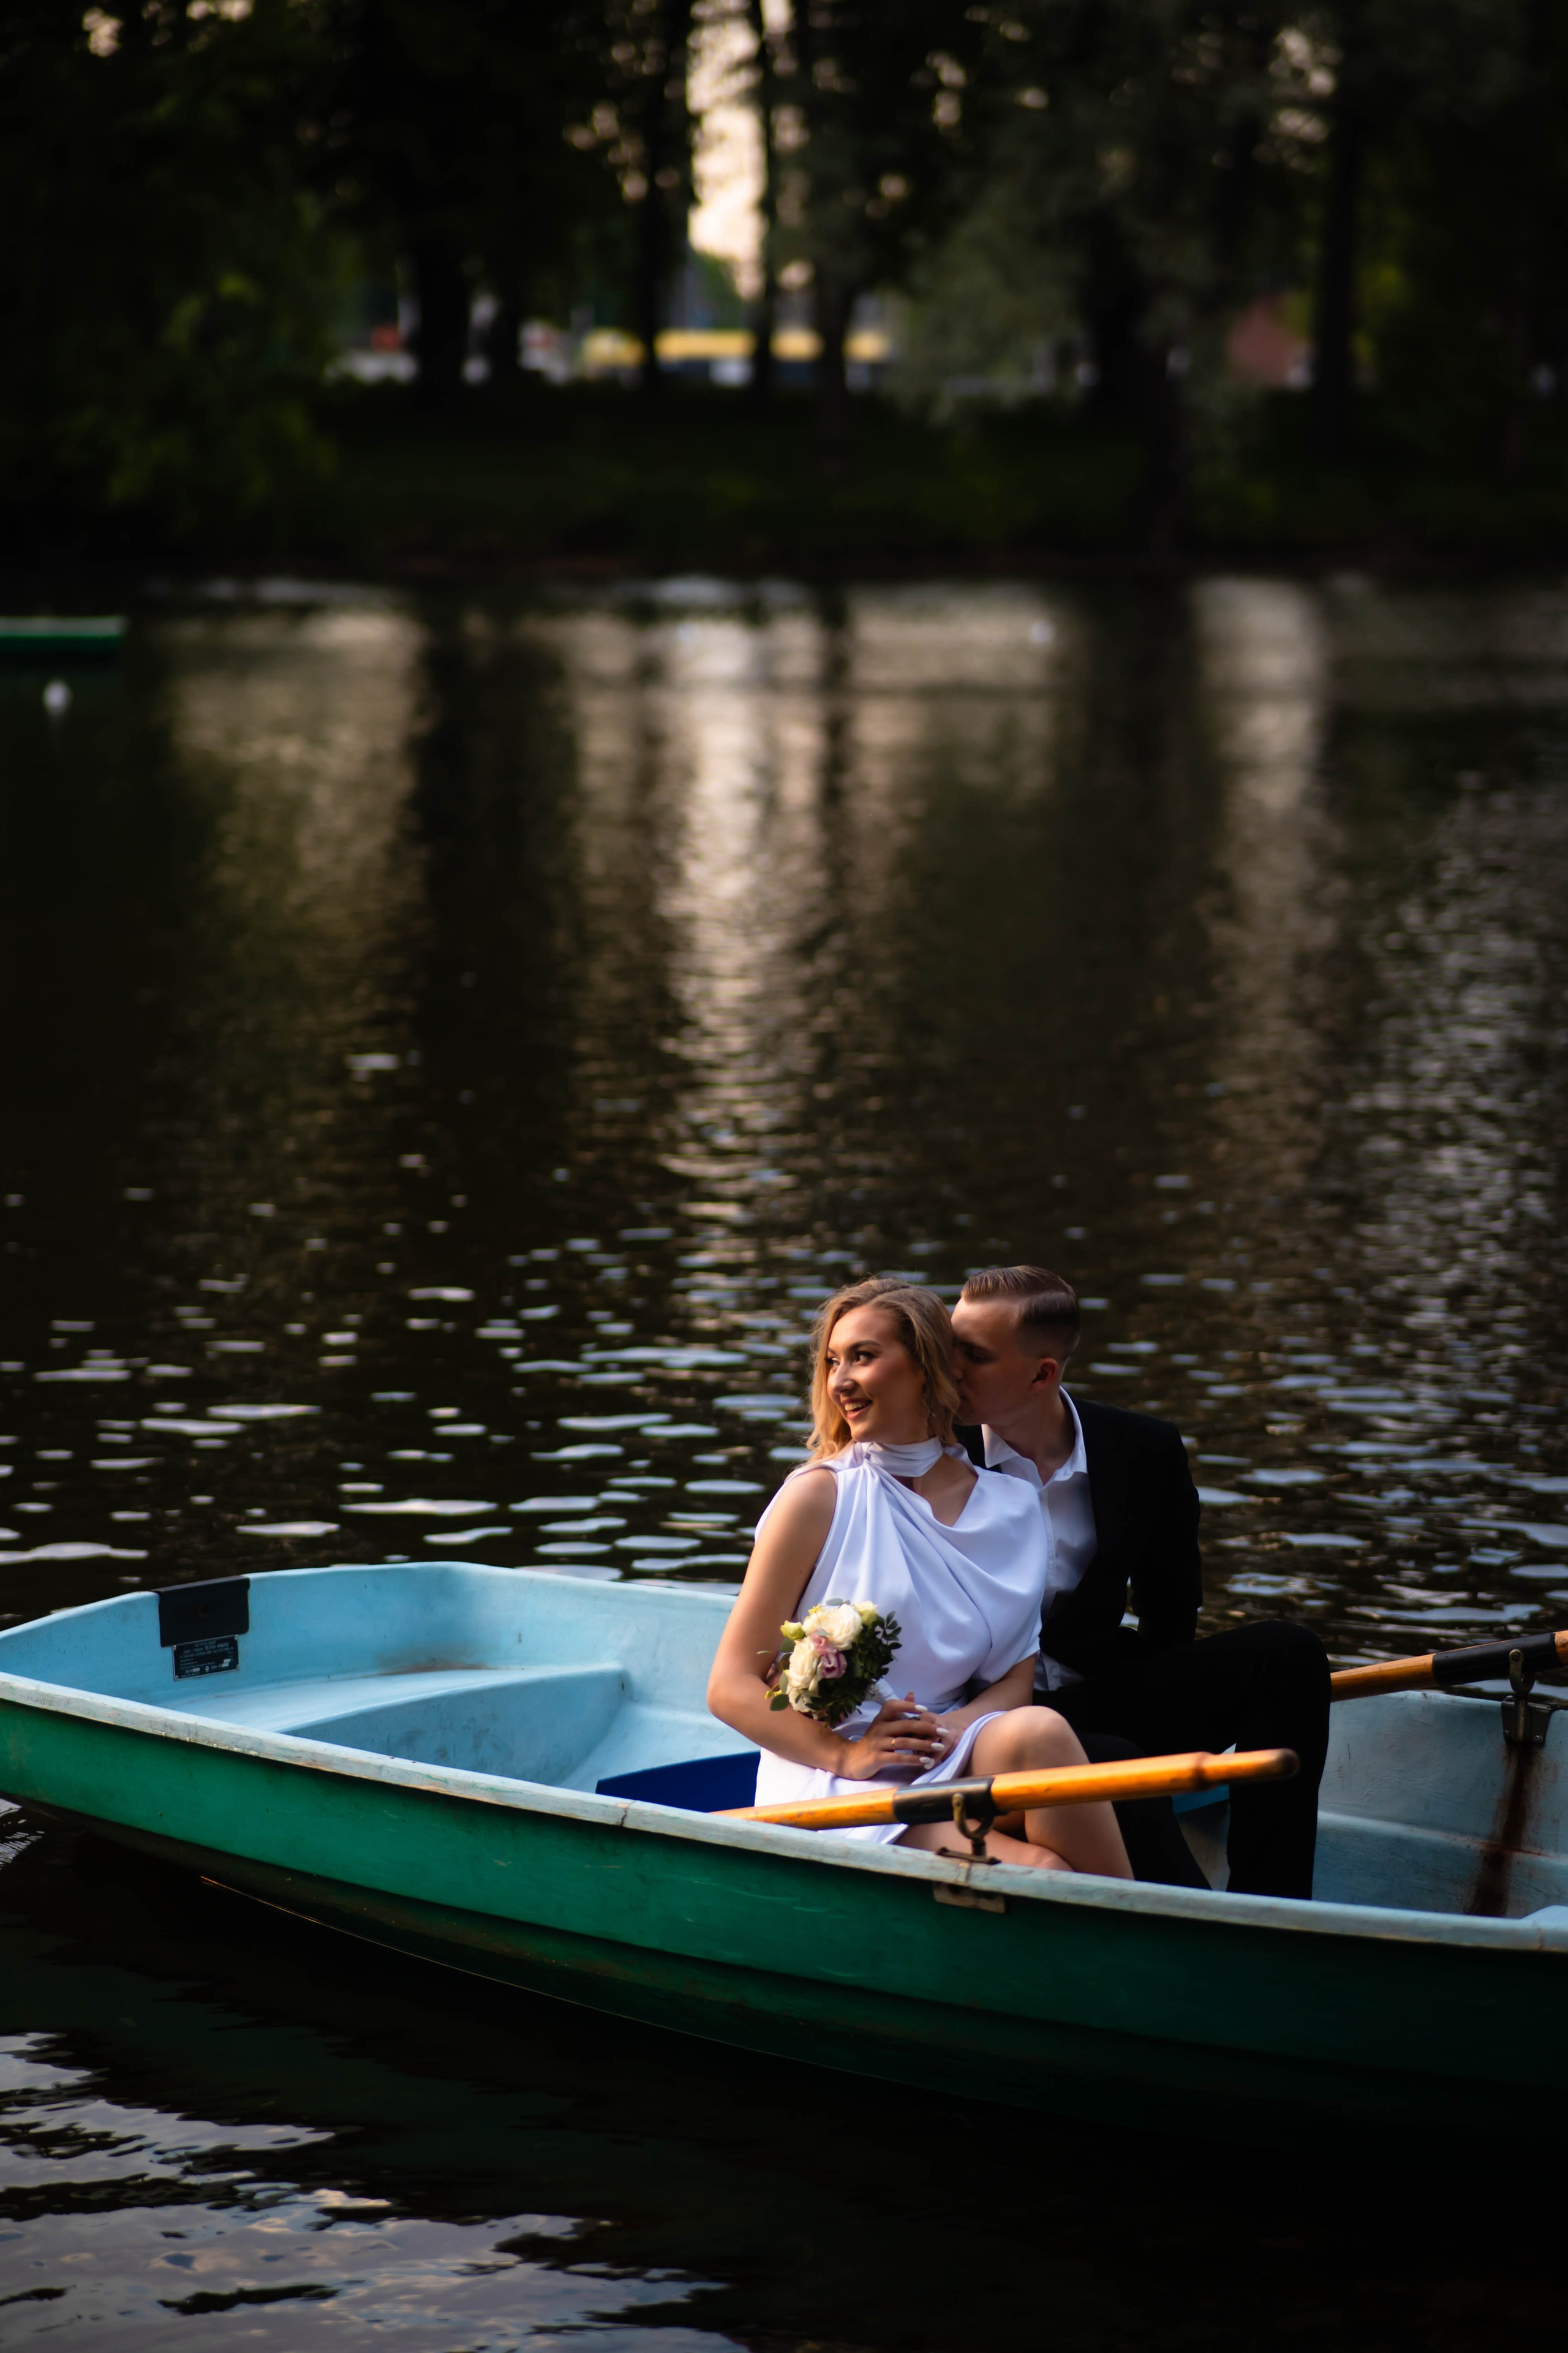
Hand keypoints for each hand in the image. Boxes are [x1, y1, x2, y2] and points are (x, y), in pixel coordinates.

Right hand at [836, 1692, 953, 1780]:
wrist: (853, 1760)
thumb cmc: (873, 1741)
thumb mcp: (883, 1724)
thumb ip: (899, 1711)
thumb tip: (912, 1693)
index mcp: (880, 1718)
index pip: (893, 1705)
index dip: (908, 1705)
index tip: (926, 1709)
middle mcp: (878, 1728)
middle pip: (905, 1725)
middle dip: (926, 1728)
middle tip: (943, 1732)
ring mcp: (877, 1743)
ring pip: (904, 1742)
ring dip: (924, 1745)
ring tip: (939, 1747)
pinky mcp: (877, 1758)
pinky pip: (898, 1757)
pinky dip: (913, 1759)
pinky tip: (925, 1761)